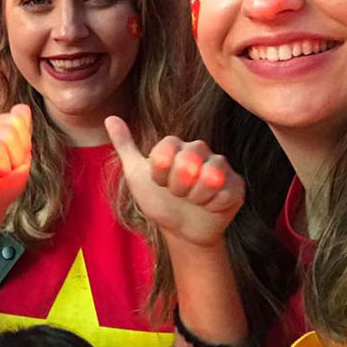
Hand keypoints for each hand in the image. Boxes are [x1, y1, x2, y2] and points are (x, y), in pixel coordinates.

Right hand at [0, 105, 31, 229]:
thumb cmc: (4, 183)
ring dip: (1, 171)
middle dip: (13, 160)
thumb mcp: (22, 156)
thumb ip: (23, 132)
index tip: (13, 161)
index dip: (22, 147)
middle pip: (6, 135)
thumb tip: (22, 108)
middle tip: (3, 173)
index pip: (15, 121)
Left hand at [105, 116, 243, 247]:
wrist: (179, 229)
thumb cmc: (158, 200)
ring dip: (196, 197)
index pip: (166, 150)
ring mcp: (220, 166)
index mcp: (176, 145)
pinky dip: (212, 205)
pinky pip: (225, 192)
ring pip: (210, 176)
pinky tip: (209, 206)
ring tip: (193, 200)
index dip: (160, 173)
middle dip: (178, 186)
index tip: (159, 182)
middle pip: (188, 162)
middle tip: (177, 193)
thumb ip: (124, 145)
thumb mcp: (135, 173)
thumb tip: (110, 117)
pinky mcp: (236, 185)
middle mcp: (199, 150)